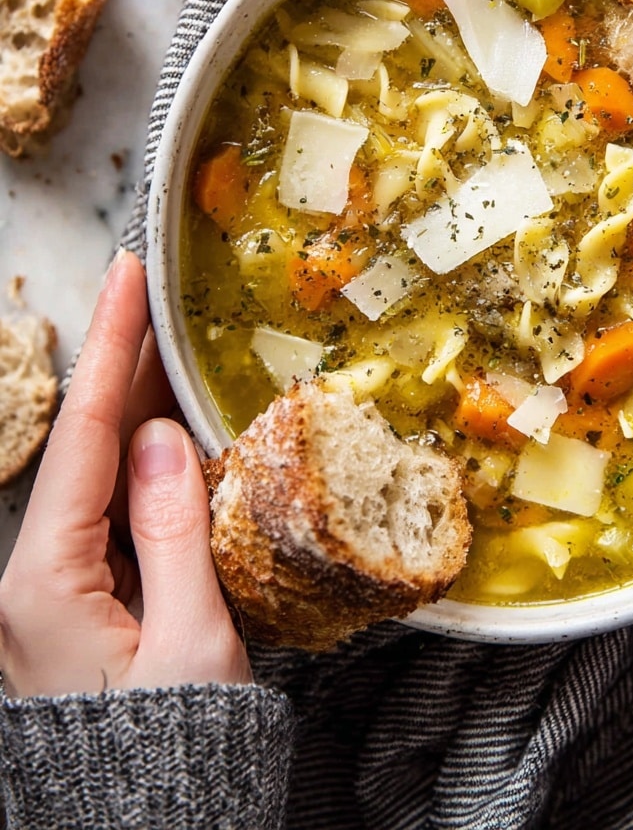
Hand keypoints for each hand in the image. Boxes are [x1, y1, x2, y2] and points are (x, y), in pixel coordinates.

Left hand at [0, 250, 249, 696]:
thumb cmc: (175, 758)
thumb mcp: (191, 641)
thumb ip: (174, 529)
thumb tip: (159, 436)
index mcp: (48, 580)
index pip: (86, 434)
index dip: (110, 346)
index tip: (127, 276)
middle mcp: (39, 576)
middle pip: (88, 444)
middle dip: (121, 364)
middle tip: (156, 292)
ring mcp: (62, 590)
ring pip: (104, 474)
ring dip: (139, 409)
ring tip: (173, 345)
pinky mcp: (90, 603)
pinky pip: (120, 511)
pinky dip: (151, 463)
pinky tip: (180, 433)